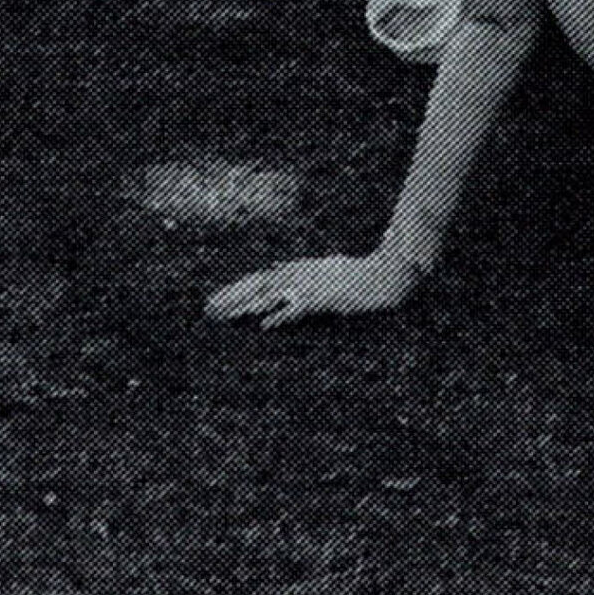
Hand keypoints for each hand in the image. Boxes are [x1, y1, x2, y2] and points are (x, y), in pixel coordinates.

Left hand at [205, 249, 425, 327]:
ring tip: (224, 318)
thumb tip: (275, 270)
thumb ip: (299, 272)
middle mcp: (300, 274)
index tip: (215, 299)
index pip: (259, 279)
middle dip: (231, 298)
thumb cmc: (358, 274)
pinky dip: (281, 316)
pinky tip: (264, 326)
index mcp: (298, 268)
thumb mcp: (323, 269)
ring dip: (246, 307)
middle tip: (207, 310)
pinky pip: (299, 309)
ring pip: (271, 296)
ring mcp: (312, 286)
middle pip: (258, 286)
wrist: (386, 273)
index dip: (236, 289)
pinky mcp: (326, 299)